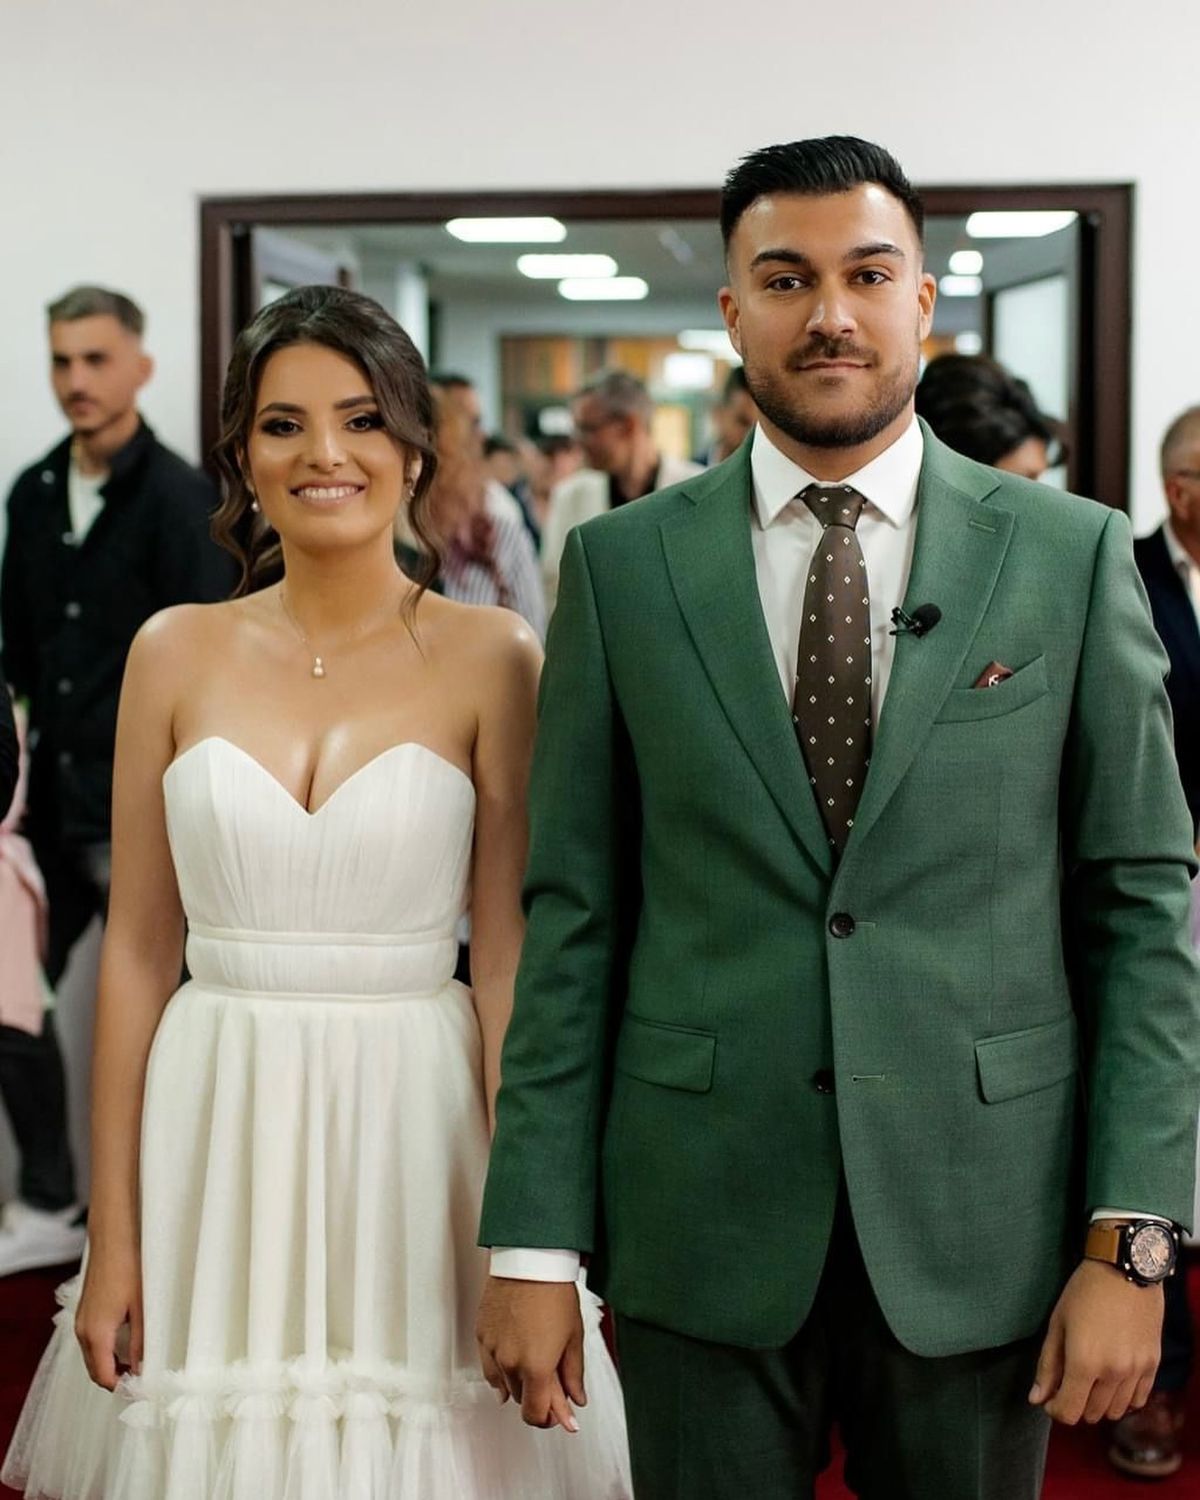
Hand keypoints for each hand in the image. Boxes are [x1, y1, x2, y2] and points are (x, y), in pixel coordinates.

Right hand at [75, 1244, 142, 1391]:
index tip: (139, 1389)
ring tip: (135, 1365)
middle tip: (139, 1381)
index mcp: (97, 1334)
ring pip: (91, 1357)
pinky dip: (103, 1352)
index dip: (120, 1387)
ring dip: (108, 1365)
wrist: (113, 1241)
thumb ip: (140, 1342)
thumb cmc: (129, 1270)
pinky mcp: (83, 1313)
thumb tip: (141, 1368)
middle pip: (94, 1370)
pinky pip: (90, 1343)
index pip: (103, 1376)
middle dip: (113, 1379)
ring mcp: (80, 1322)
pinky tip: (124, 1346)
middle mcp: (82, 1332)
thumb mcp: (141, 1308)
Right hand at [476, 1277, 584, 1430]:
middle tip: (553, 1382)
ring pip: (504, 1386)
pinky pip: (489, 1367)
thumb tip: (576, 1402)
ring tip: (534, 1365)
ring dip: (519, 1383)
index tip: (560, 1415)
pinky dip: (500, 1372)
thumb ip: (573, 1376)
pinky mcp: (482, 1336)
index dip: (550, 1419)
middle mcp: (510, 1364)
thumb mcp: (573, 1337)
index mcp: (536, 1368)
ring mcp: (493, 1351)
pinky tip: (511, 1364)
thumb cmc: (554, 1293)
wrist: (528, 1261)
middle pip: (522, 1400)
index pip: (536, 1415)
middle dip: (538, 1397)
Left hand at [1029, 1259, 1163, 1423]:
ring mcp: (1136, 1371)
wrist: (1125, 1269)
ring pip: (1115, 1411)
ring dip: (1099, 1403)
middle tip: (1069, 1384)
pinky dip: (1123, 1398)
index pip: (1068, 1412)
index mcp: (1084, 1362)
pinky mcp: (1153, 1365)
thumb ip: (1047, 1365)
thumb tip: (1037, 1399)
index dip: (1055, 1410)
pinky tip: (1112, 1381)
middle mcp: (1113, 1373)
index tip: (1050, 1397)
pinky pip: (1138, 1400)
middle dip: (1075, 1404)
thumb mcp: (1057, 1324)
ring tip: (1091, 1381)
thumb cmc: (1083, 1292)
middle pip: (1091, 1415)